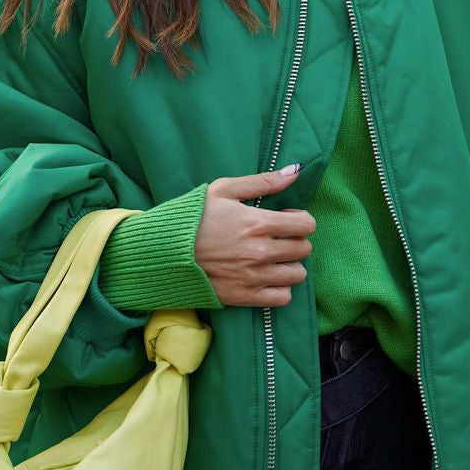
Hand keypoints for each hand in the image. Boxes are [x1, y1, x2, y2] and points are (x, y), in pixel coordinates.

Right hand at [194, 166, 314, 306]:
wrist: (163, 251)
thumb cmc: (193, 217)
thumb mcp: (224, 189)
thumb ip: (263, 181)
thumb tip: (296, 171)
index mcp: (259, 222)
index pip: (306, 225)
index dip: (299, 220)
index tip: (284, 220)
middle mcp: (261, 251)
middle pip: (303, 249)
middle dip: (294, 241)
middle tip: (276, 239)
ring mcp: (254, 276)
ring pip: (297, 275)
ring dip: (289, 265)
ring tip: (271, 259)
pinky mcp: (245, 296)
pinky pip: (282, 298)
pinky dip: (279, 288)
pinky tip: (266, 278)